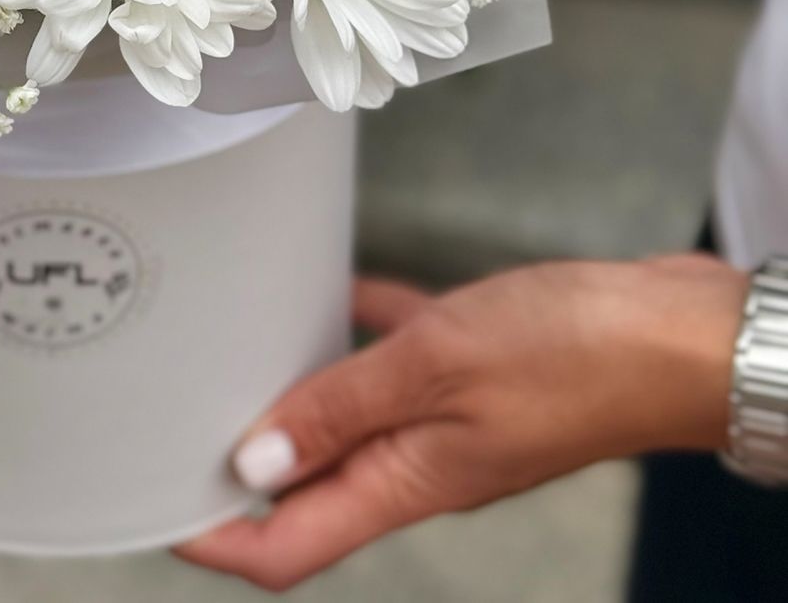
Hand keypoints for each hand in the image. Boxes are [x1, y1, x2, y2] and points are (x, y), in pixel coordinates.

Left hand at [177, 256, 746, 591]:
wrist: (682, 331)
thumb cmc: (574, 351)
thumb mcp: (437, 369)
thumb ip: (341, 407)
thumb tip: (252, 461)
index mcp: (406, 482)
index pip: (287, 545)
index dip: (216, 539)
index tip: (152, 509)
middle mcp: (419, 461)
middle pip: (307, 485)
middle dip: (237, 466)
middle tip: (171, 418)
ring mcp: (448, 418)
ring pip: (346, 418)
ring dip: (291, 394)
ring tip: (231, 350)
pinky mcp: (473, 373)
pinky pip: (395, 357)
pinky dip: (356, 332)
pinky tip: (328, 290)